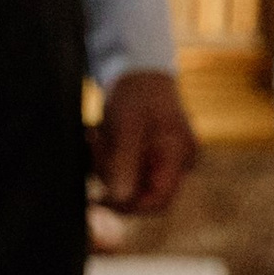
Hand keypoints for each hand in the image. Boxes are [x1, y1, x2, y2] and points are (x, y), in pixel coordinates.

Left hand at [93, 69, 196, 217]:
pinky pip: (127, 169)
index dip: (129, 206)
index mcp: (179, 155)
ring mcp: (166, 158)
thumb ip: (124, 161)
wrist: (139, 68)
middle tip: (95, 147)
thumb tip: (120, 198)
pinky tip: (102, 136)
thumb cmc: (137, 91)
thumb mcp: (126, 124)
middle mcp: (178, 162)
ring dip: (106, 164)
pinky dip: (109, 158)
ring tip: (97, 135)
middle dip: (113, 177)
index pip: (159, 201)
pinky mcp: (151, 154)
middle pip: (142, 193)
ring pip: (131, 181)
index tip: (99, 198)